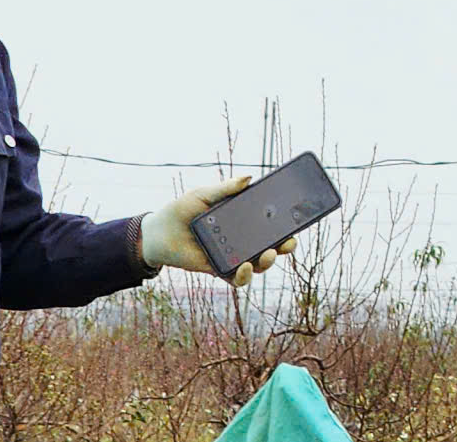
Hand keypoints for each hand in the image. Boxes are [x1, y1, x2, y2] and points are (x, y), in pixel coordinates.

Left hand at [140, 175, 298, 286]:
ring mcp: (231, 257)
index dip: (286, 225)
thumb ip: (226, 188)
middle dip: (285, 247)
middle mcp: (241, 241)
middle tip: (287, 243)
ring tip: (268, 254)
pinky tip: (245, 268)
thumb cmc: (181, 210)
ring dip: (268, 262)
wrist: (158, 232)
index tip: (297, 221)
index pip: (270, 225)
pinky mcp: (218, 270)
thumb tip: (249, 177)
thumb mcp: (204, 195)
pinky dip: (244, 277)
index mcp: (242, 221)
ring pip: (259, 265)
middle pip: (271, 247)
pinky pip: (236, 279)